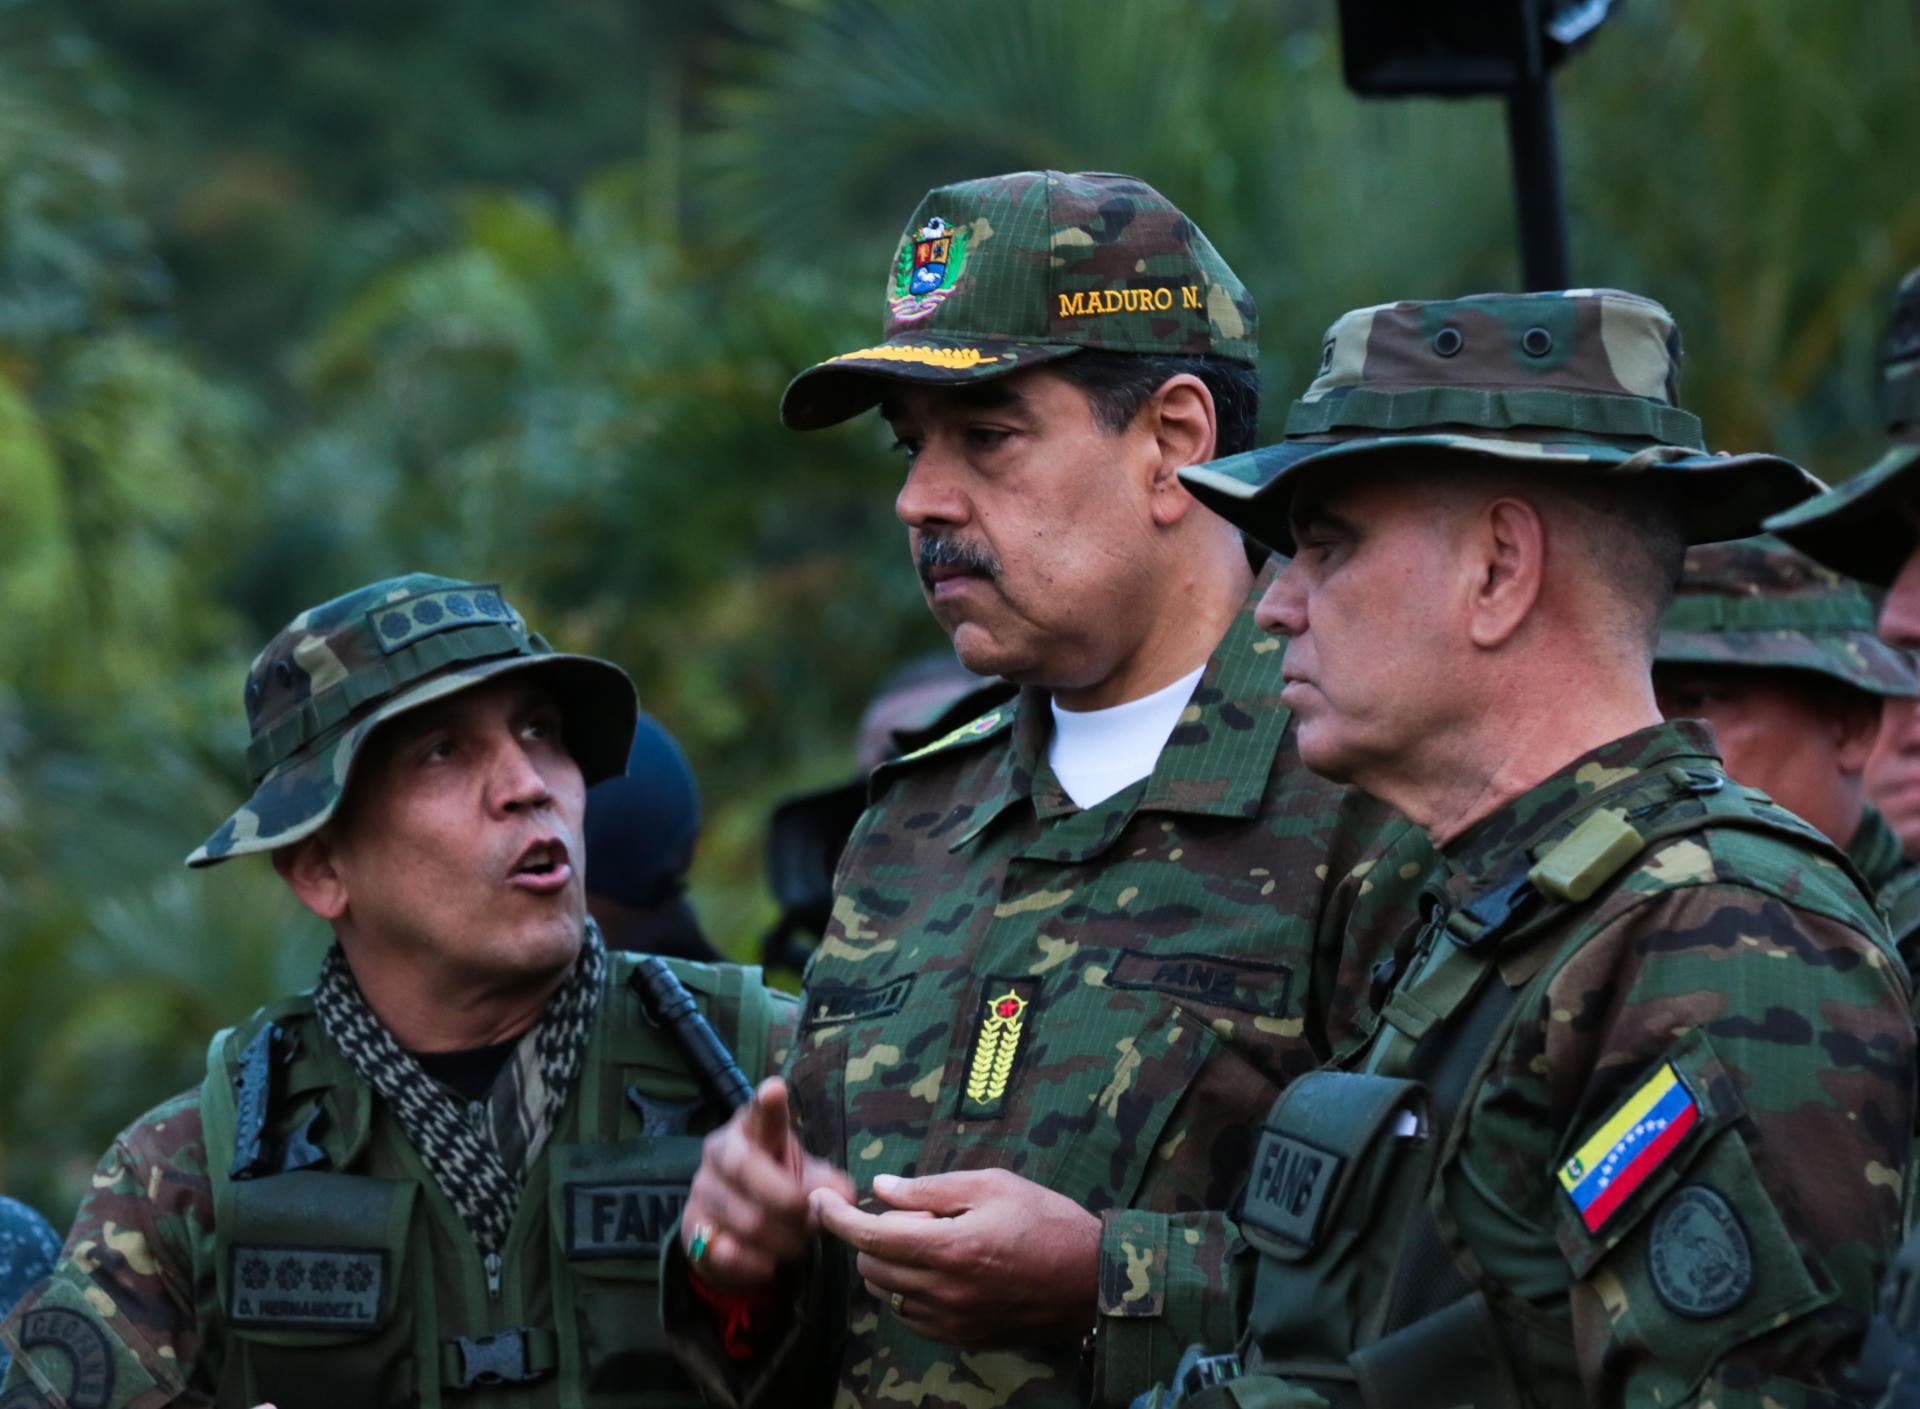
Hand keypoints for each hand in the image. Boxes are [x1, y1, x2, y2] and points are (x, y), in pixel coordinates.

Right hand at [679, 1076, 853, 1293]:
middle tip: (814, 1218)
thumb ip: (824, 1183)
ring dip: (785, 1240)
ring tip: (798, 1242)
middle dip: (788, 1200)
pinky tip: (769, 1262)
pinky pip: (730, 1253)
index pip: (758, 1113)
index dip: (767, 1104)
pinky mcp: (692, 1229)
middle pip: (747, 1170)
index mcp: (751, 1129)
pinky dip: (758, 1264)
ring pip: (749, 1220)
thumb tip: (844, 1196)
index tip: (775, 1090)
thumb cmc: (776, 1187)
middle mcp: (719, 1152)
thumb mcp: (803, 1177)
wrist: (733, 1232)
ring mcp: (701, 1190)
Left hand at [812, 1167, 1101, 1347]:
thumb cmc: (1047, 1221)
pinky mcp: (961, 1338)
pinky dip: (905, 1291)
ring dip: (885, 1265)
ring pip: (884, 1295)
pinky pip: (908, 1317)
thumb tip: (881, 1188)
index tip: (818, 1200)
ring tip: (923, 1239)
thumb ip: (931, 1189)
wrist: (1092, 1281)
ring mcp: (951, 1321)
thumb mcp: (993, 1185)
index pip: (870, 1237)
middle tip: (903, 1213)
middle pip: (870, 1268)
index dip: (835, 1218)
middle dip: (868, 1236)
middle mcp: (944, 1291)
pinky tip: (933, 1269)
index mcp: (950, 1248)